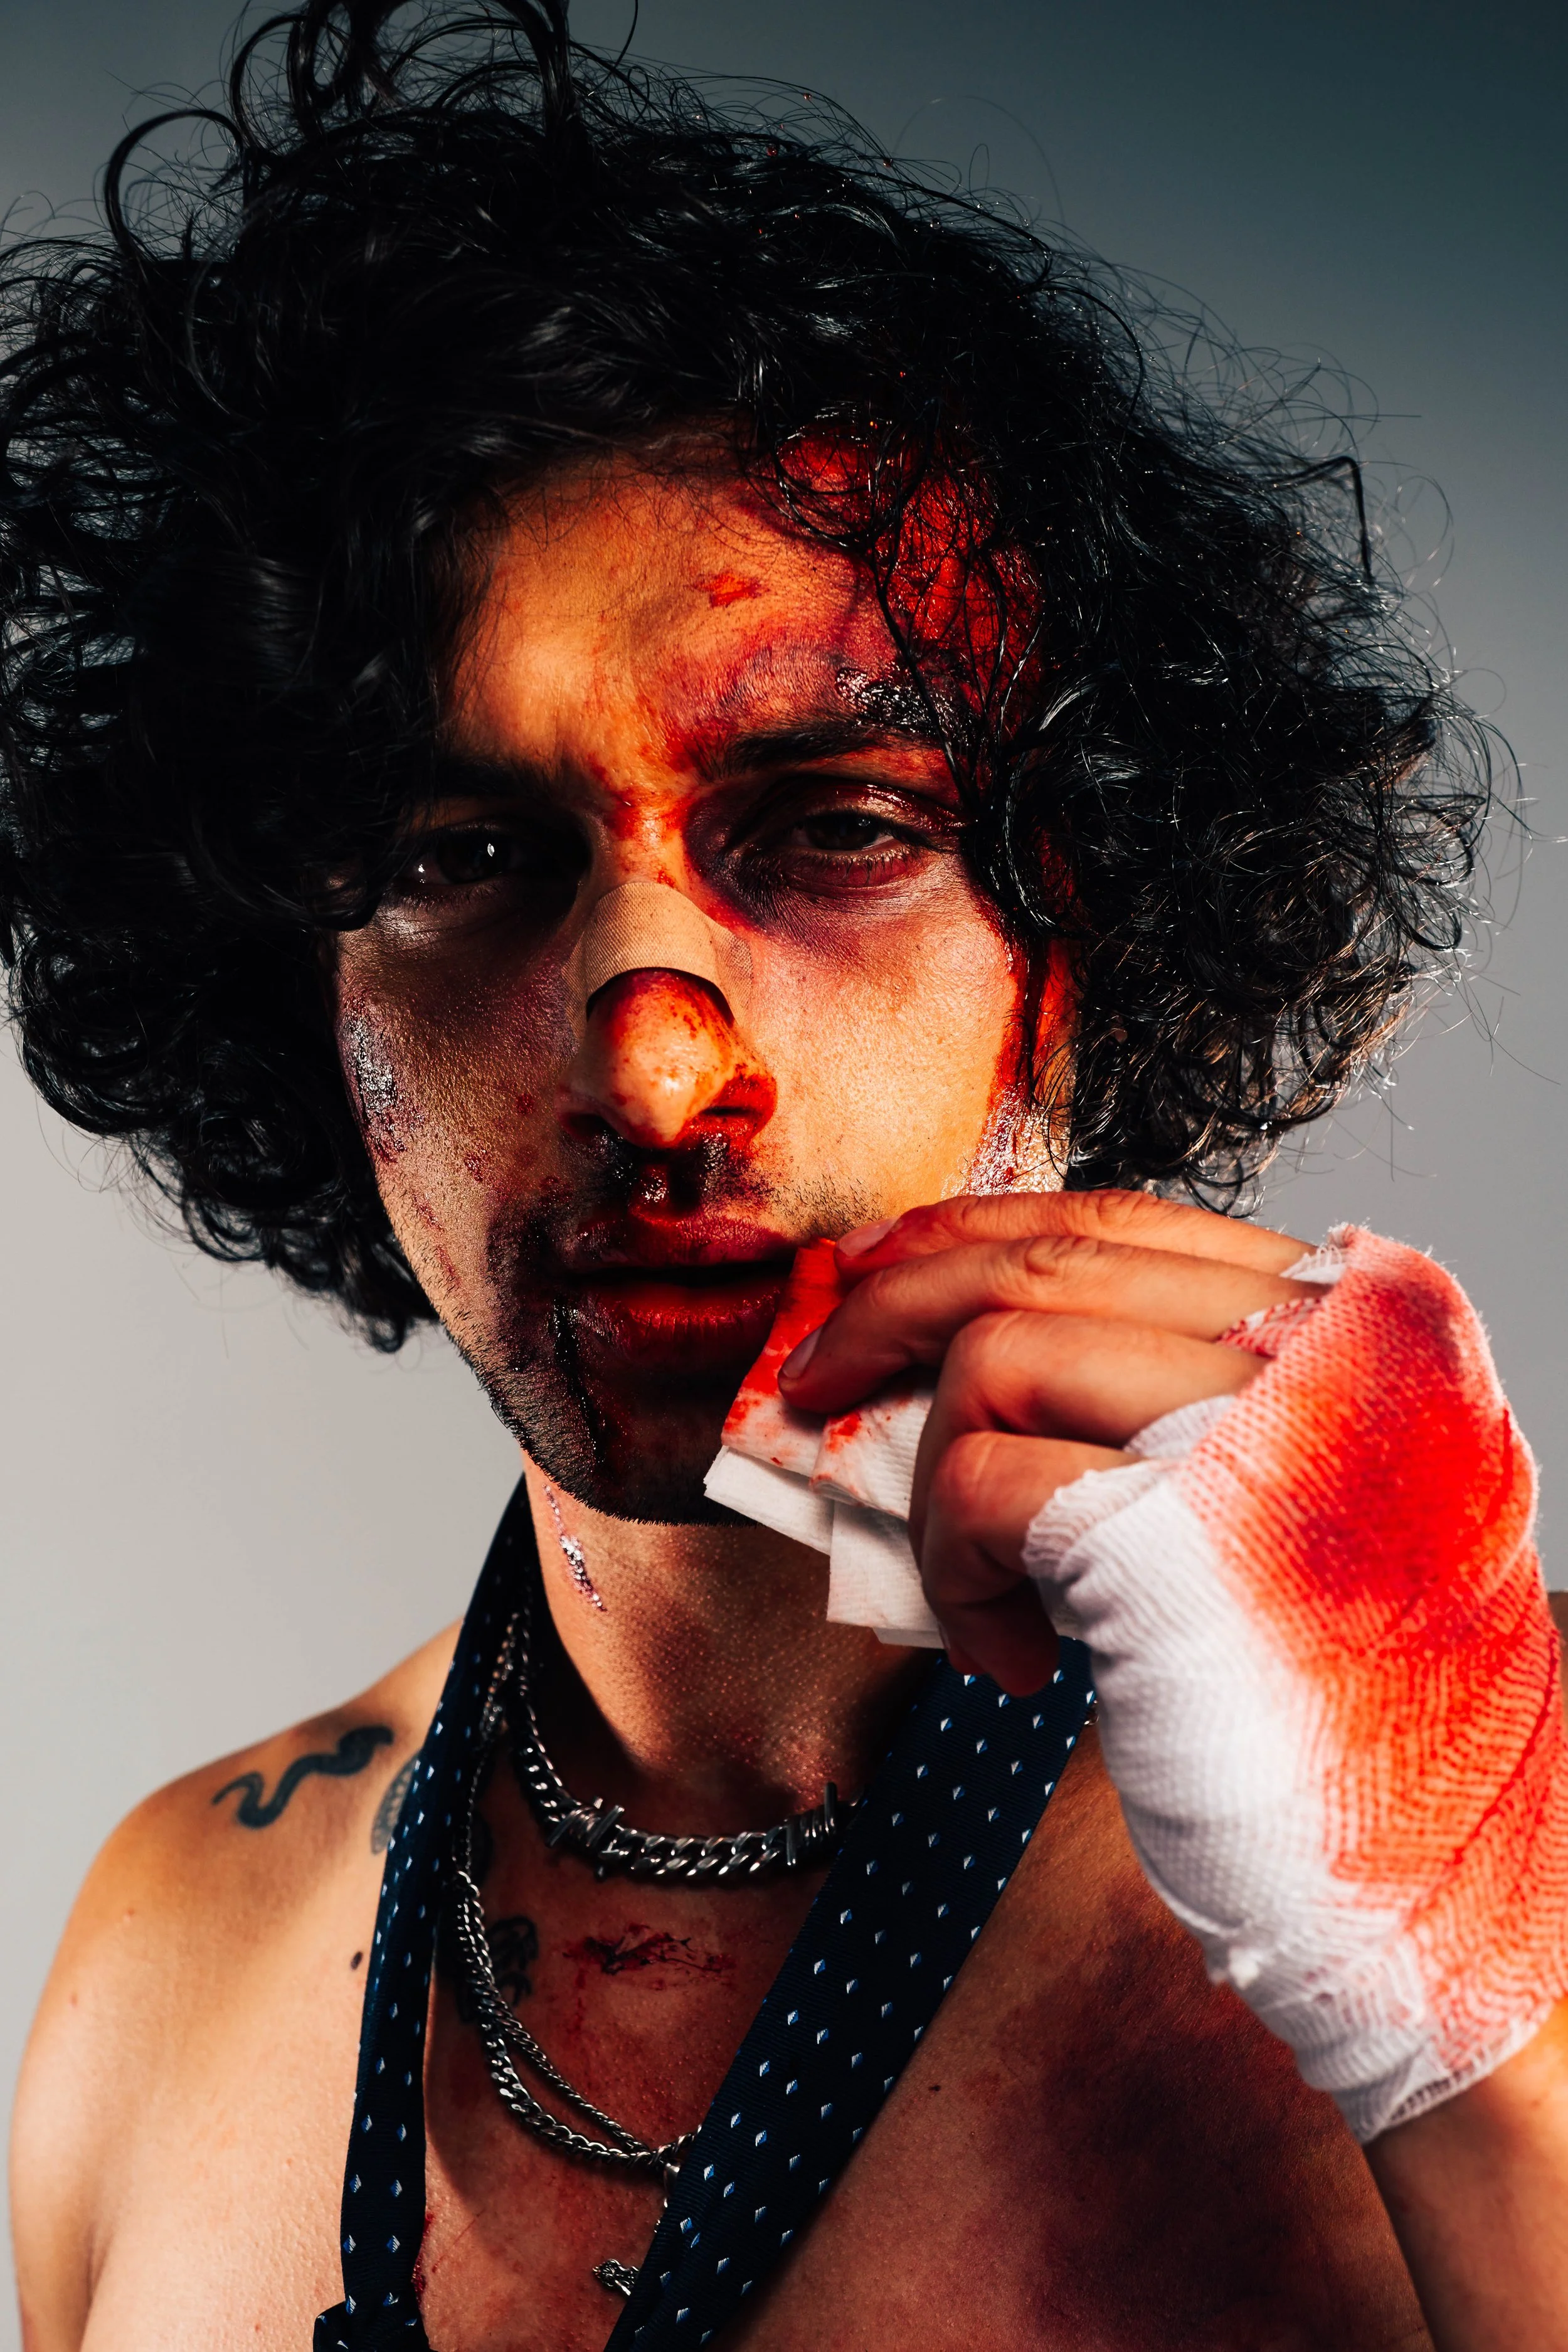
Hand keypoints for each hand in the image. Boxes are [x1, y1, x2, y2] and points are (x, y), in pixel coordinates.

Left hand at [779, 1187, 1310, 1689]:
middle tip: (816, 1380)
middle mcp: (1327, 1350)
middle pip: (1046, 1260)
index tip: (872, 1269)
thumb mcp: (1275, 1501)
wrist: (1437, 1870)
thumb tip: (946, 1365)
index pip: (1124, 1222)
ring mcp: (1261, 1430)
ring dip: (932, 1481)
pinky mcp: (1183, 1531)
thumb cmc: (1343, 1699)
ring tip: (972, 1590)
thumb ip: (1155, 1407)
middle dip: (891, 1310)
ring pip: (998, 1357)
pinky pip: (982, 1485)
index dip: (973, 1233)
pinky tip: (1011, 1659)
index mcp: (1359, 1326)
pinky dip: (953, 1574)